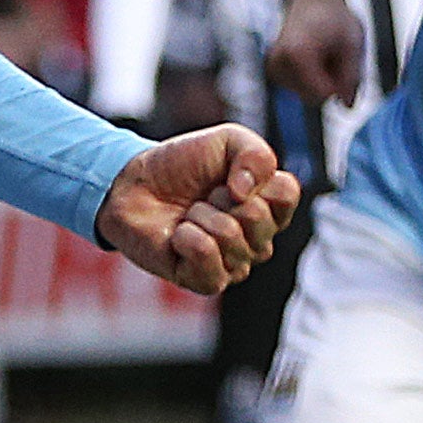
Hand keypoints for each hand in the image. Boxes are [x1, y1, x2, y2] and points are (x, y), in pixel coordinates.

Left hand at [94, 123, 300, 293]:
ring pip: (230, 235)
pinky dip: (186, 236)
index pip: (287, 193)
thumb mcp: (226, 141)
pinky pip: (207, 257)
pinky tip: (178, 235)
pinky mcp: (206, 281)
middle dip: (221, 195)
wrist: (135, 184)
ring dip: (200, 214)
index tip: (230, 174)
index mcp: (269, 207)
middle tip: (204, 195)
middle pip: (258, 216)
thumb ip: (256, 154)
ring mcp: (235, 263)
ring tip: (188, 214)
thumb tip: (248, 193)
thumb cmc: (183, 165)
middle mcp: (258, 240)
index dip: (255, 177)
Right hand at [267, 0, 364, 103]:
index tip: (345, 63)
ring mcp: (272, 65)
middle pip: (312, 98)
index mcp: (296, 55)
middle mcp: (277, 61)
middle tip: (335, 54)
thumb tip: (348, 106)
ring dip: (320, 80)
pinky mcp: (272, 67)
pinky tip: (314, 57)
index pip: (323, 95)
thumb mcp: (353, 44)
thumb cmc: (335, 15)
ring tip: (325, 52)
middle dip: (329, 83)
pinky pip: (298, 88)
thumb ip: (352, 77)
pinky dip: (310, 78)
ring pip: (305, 94)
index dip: (340, 85)